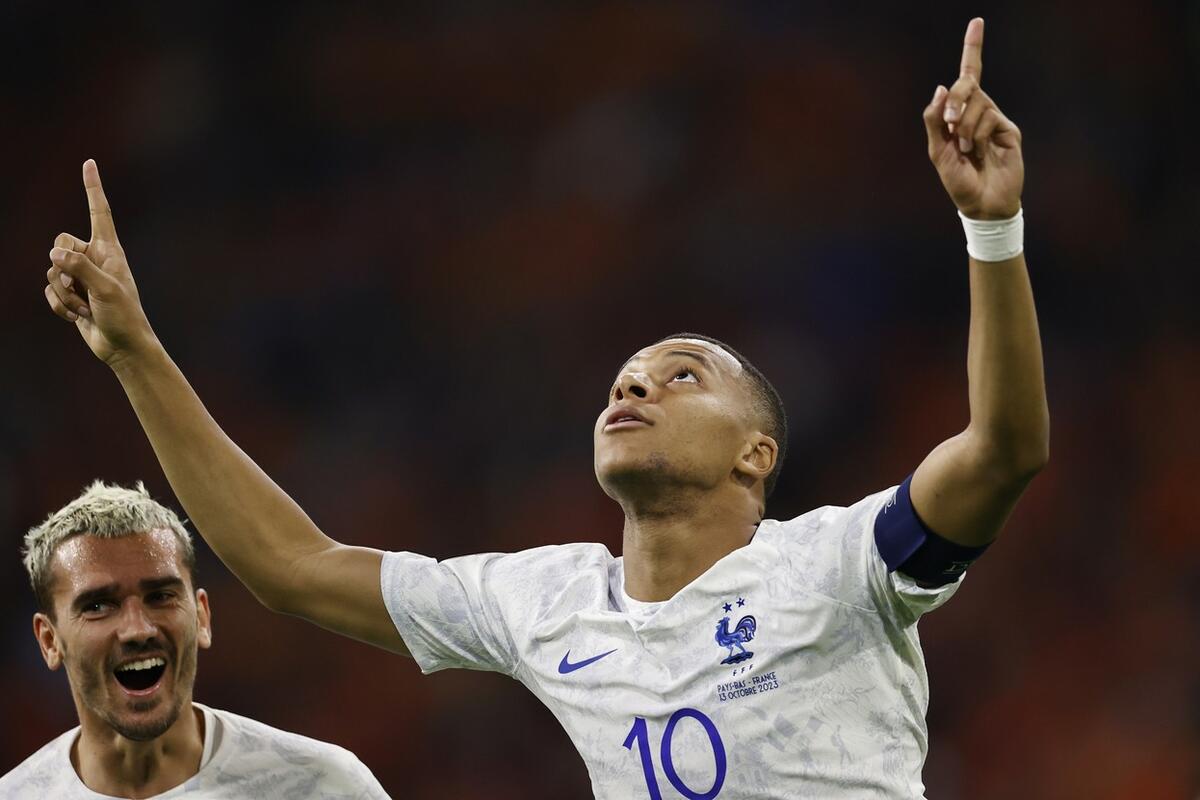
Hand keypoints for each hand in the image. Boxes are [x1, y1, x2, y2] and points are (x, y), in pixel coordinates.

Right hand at [44, 159, 156, 365]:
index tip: (89, 163)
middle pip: (60, 243)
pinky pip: (49, 291)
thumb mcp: (105, 289)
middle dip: (63, 267)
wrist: (123, 347)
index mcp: (110, 251)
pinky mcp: (71, 295)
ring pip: (51, 270)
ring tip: (86, 308)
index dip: (92, 188)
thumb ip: (80, 268)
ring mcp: (81, 277)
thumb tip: (54, 253)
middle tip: (82, 288)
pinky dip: (59, 306)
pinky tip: (77, 317)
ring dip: (65, 294)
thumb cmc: (124, 316)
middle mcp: (94, 259)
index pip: (99, 212)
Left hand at [922, 18, 1022, 219]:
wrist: (981, 204)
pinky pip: (989, 118)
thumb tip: (941, 87)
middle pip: (967, 85)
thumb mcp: (937, 151)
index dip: (972, 49)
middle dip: (956, 99)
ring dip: (964, 128)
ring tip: (966, 150)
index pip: (967, 77)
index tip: (977, 22)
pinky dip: (978, 135)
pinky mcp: (1008, 130)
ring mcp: (994, 120)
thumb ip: (934, 120)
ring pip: (977, 104)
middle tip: (950, 122)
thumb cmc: (958, 180)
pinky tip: (978, 151)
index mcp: (959, 114)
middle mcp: (978, 111)